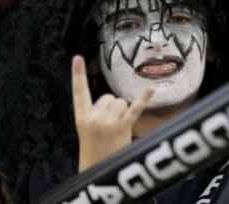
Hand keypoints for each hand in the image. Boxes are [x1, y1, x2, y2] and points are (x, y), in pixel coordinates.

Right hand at [71, 55, 153, 171]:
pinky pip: (134, 109)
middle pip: (108, 96)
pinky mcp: (123, 127)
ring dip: (123, 111)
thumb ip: (95, 113)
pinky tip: (151, 89)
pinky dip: (143, 99)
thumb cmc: (94, 150)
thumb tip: (114, 101)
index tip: (77, 57)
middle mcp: (94, 117)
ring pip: (121, 101)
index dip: (77, 74)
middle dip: (112, 107)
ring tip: (117, 128)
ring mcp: (108, 122)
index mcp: (81, 117)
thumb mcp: (86, 130)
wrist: (98, 171)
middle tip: (110, 126)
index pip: (78, 91)